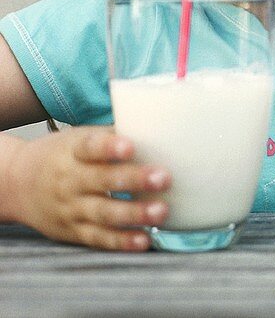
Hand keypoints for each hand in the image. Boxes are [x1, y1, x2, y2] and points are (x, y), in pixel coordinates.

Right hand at [4, 126, 170, 249]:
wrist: (16, 184)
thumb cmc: (63, 155)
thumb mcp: (80, 138)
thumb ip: (114, 134)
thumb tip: (159, 126)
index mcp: (73, 152)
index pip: (90, 147)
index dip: (109, 147)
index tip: (130, 146)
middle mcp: (70, 181)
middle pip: (103, 180)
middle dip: (135, 180)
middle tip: (164, 178)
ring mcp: (71, 208)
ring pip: (103, 213)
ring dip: (134, 214)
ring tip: (161, 211)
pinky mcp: (73, 231)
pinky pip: (98, 238)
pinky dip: (121, 241)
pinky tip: (144, 240)